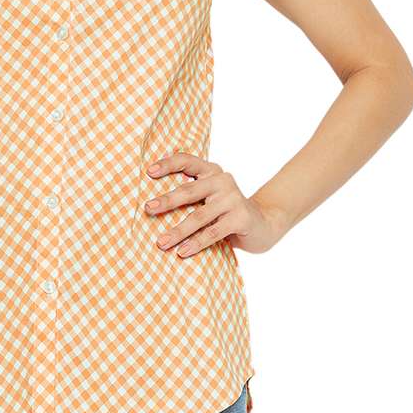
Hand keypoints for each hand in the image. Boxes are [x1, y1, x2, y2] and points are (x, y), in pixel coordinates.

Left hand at [143, 153, 286, 255]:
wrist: (264, 224)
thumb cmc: (226, 211)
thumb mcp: (210, 197)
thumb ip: (190, 193)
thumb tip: (153, 203)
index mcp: (211, 172)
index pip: (187, 161)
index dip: (168, 164)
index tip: (149, 172)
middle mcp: (222, 181)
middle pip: (189, 190)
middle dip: (166, 201)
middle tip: (148, 209)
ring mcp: (233, 199)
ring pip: (199, 216)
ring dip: (178, 231)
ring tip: (161, 242)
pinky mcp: (241, 218)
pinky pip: (213, 232)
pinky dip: (196, 243)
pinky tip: (182, 252)